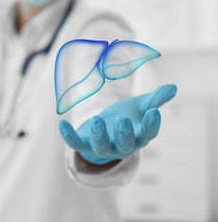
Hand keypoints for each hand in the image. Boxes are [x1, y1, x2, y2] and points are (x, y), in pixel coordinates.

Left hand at [59, 84, 176, 164]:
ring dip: (99, 135)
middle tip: (122, 119)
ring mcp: (103, 147)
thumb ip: (155, 99)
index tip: (153, 112)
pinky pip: (76, 144)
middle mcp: (122, 145)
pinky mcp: (86, 145)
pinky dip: (69, 136)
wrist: (107, 128)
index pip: (149, 133)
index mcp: (139, 135)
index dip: (151, 125)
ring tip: (97, 120)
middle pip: (125, 144)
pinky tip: (62, 124)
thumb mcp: (140, 106)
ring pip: (101, 147)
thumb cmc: (128, 116)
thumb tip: (173, 88)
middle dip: (124, 133)